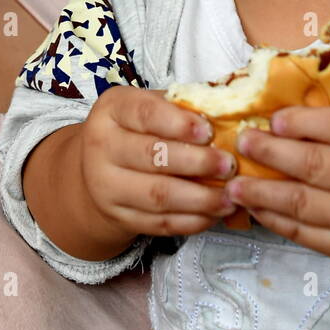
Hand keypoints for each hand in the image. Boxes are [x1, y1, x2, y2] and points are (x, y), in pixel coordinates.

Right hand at [78, 85, 237, 237]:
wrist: (98, 168)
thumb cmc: (137, 130)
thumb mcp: (152, 106)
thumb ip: (183, 108)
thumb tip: (228, 116)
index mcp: (112, 110)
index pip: (144, 113)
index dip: (178, 123)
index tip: (209, 131)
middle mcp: (102, 147)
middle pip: (152, 157)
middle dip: (197, 163)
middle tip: (229, 165)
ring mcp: (106, 186)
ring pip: (158, 195)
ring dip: (200, 198)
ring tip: (230, 196)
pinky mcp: (119, 217)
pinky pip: (160, 223)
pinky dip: (192, 220)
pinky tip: (214, 213)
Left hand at [223, 103, 329, 268]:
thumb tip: (292, 99)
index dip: (304, 123)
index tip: (273, 119)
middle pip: (318, 166)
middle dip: (273, 153)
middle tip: (243, 142)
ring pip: (305, 203)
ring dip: (263, 191)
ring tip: (234, 181)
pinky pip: (305, 233)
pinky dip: (274, 218)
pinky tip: (254, 204)